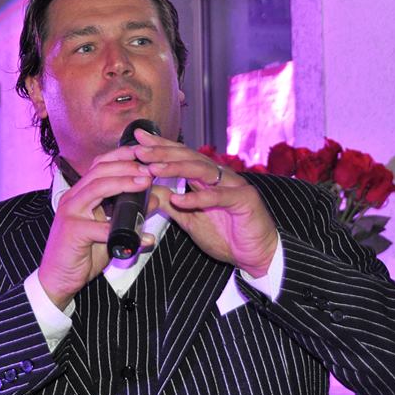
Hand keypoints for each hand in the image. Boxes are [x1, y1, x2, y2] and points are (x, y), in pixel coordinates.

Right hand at [38, 145, 157, 309]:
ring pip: (97, 188)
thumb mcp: (109, 229)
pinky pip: (102, 227)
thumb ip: (128, 215)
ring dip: (124, 183)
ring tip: (145, 183)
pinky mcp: (73, 232)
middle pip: (100, 170)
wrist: (57, 279)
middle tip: (149, 169)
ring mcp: (70, 213)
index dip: (122, 156)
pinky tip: (144, 238)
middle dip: (127, 166)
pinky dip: (126, 232)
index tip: (144, 154)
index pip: (100, 165)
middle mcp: (73, 198)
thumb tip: (153, 200)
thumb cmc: (82, 253)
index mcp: (80, 194)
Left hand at [134, 129, 277, 277]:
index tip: (138, 139)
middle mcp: (220, 176)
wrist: (256, 255)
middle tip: (140, 151)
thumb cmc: (227, 235)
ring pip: (201, 170)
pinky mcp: (244, 200)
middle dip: (162, 153)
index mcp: (206, 178)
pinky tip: (178, 199)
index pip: (181, 156)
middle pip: (188, 157)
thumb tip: (149, 192)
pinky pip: (217, 196)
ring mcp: (233, 185)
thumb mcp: (190, 220)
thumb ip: (171, 205)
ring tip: (153, 169)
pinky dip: (197, 197)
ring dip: (175, 168)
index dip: (160, 146)